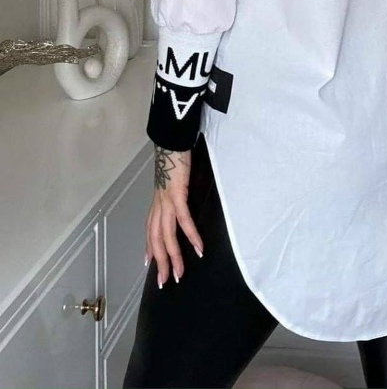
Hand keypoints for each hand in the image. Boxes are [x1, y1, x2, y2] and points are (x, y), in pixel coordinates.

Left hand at [145, 146, 204, 287]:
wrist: (171, 144)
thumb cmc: (174, 162)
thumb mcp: (172, 183)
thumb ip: (173, 196)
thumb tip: (178, 203)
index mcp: (157, 204)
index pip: (150, 232)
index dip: (149, 249)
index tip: (150, 265)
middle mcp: (158, 206)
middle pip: (156, 240)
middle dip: (161, 263)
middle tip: (165, 282)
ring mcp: (166, 202)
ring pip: (167, 236)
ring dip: (174, 257)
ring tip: (180, 273)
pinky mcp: (177, 196)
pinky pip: (183, 220)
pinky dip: (190, 235)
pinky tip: (198, 248)